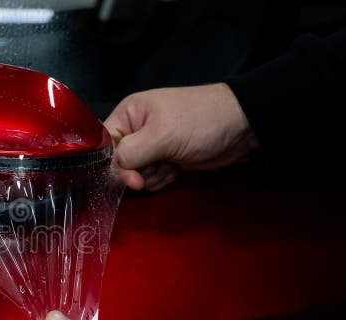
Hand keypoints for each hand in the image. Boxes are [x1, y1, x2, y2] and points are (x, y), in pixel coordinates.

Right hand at [104, 83, 258, 190]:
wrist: (241, 125)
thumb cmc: (199, 121)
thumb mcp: (161, 134)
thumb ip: (130, 153)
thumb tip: (112, 171)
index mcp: (129, 114)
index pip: (104, 144)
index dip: (112, 163)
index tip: (132, 176)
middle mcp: (136, 130)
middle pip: (119, 163)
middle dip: (138, 171)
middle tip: (160, 166)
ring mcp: (152, 146)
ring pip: (136, 174)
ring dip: (153, 175)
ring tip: (172, 162)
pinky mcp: (166, 160)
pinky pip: (152, 178)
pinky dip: (163, 178)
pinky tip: (177, 168)